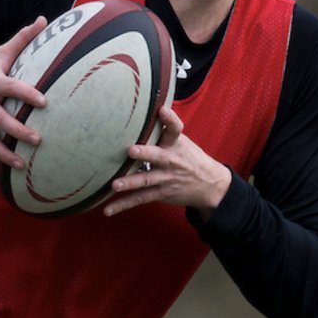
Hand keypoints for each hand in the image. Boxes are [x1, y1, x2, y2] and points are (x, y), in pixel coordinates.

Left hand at [104, 106, 231, 218]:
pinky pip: (140, 199)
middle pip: (158, 156)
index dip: (170, 119)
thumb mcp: (182, 141)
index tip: (162, 110)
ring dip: (130, 183)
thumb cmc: (189, 157)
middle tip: (131, 150)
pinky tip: (107, 210)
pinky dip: (123, 205)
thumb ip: (164, 129)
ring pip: (146, 180)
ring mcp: (166, 178)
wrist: (210, 184)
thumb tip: (146, 107)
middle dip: (145, 153)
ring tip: (115, 185)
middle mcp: (171, 160)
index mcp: (176, 143)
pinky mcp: (161, 193)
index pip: (175, 128)